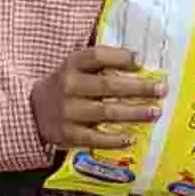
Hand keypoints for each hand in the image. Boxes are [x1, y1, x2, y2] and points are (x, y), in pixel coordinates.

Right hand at [33, 43, 166, 152]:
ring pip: (105, 112)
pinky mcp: (67, 134)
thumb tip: (140, 61)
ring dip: (133, 113)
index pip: (96, 56)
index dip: (119, 57)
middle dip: (138, 88)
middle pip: (107, 85)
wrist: (33, 110)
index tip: (141, 60)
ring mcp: (67, 112)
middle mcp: (69, 86)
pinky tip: (131, 138)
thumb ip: (102, 63)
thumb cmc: (67, 84)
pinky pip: (94, 138)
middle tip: (161, 89)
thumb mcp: (76, 67)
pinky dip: (114, 139)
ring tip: (155, 112)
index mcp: (72, 65)